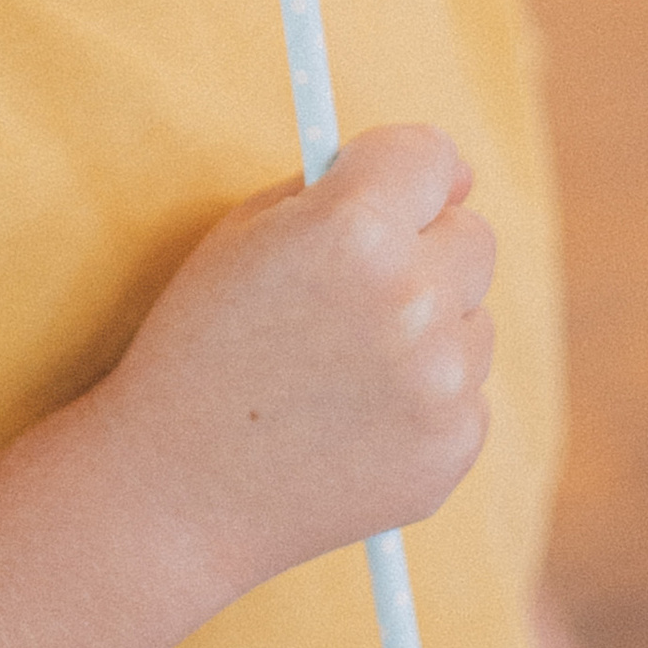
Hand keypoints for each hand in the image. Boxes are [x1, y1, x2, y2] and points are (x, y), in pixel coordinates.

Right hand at [110, 123, 493, 601]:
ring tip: (338, 371)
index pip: (432, 155)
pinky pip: (467, 391)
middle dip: (423, 249)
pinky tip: (352, 422)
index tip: (391, 191)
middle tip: (352, 290)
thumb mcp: (245, 236)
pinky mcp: (454, 443)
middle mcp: (408, 298)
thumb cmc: (201, 346)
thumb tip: (459, 175)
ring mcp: (439, 379)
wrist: (175, 492)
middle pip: (472, 235)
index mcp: (350, 228)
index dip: (405, 172)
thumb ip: (344, 184)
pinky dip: (424, 400)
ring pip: (473, 318)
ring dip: (427, 330)